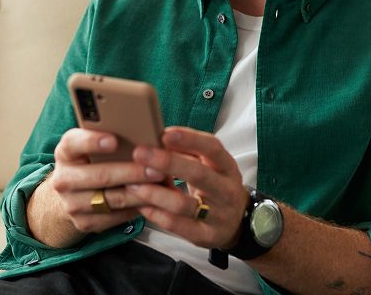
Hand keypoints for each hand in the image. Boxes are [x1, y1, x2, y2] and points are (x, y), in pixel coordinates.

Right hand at [42, 127, 169, 235]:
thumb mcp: (92, 145)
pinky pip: (117, 216)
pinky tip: (153, 199)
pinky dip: (138, 208)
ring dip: (141, 192)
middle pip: (101, 175)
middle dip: (133, 172)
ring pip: (113, 199)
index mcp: (65, 152)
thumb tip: (144, 137)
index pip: (74, 143)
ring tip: (162, 185)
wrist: (73, 193)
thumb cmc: (91, 161)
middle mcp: (64, 179)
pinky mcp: (84, 223)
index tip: (114, 140)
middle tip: (157, 168)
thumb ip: (111, 138)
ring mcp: (72, 204)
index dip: (93, 142)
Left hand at [125, 126, 249, 249]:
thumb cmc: (215, 185)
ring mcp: (218, 216)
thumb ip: (188, 152)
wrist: (238, 222)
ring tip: (133, 183)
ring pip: (183, 204)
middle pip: (198, 174)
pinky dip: (156, 214)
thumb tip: (157, 138)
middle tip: (139, 153)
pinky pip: (177, 226)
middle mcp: (226, 190)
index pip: (212, 148)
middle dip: (167, 162)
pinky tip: (140, 204)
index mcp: (227, 167)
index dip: (190, 139)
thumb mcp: (210, 166)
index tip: (165, 133)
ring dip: (155, 193)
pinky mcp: (206, 236)